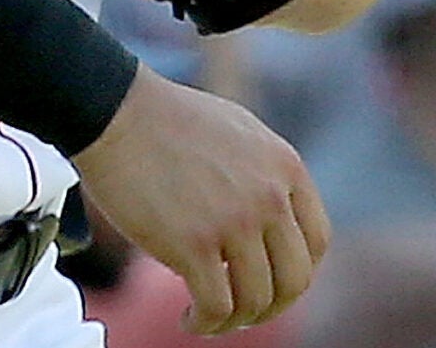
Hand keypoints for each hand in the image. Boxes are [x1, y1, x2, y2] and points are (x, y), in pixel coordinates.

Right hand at [72, 68, 329, 333]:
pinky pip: (216, 308)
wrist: (117, 111)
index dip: (298, 272)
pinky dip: (205, 324)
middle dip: (272, 307)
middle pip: (295, 280)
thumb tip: (271, 220)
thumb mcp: (240, 133)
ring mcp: (234, 221)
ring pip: (257, 302)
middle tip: (244, 312)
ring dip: (235, 321)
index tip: (273, 284)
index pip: (317, 241)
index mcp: (284, 166)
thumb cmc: (168, 121)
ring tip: (208, 317)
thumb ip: (264, 174)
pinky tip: (189, 319)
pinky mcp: (194, 244)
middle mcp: (269, 195)